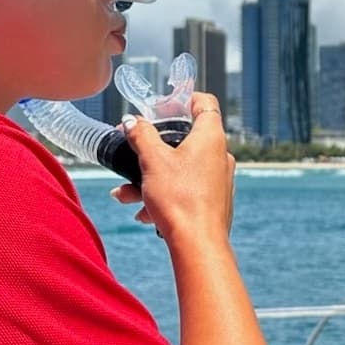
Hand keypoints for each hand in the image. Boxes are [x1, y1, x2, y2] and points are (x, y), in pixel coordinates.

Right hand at [111, 93, 233, 242]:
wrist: (198, 244)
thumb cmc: (179, 198)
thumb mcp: (152, 160)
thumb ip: (140, 135)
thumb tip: (131, 121)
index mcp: (211, 137)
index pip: (204, 103)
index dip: (184, 99)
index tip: (163, 106)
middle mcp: (220, 156)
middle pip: (186, 139)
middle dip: (154, 148)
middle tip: (134, 152)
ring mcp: (219, 180)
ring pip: (180, 169)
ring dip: (151, 177)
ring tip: (125, 193)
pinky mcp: (213, 201)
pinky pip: (185, 190)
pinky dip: (163, 195)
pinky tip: (142, 212)